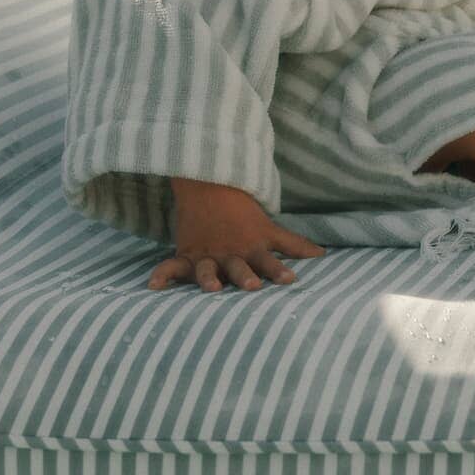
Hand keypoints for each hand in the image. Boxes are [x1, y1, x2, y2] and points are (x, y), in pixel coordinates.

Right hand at [149, 180, 326, 292]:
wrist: (210, 185)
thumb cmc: (244, 213)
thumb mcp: (269, 229)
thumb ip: (293, 245)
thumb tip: (322, 256)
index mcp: (251, 249)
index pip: (269, 262)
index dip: (279, 270)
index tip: (290, 279)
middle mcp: (230, 255)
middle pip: (238, 267)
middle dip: (244, 276)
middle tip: (251, 285)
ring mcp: (207, 255)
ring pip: (206, 270)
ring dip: (208, 279)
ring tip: (211, 289)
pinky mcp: (186, 254)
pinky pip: (171, 266)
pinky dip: (162, 275)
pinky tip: (153, 286)